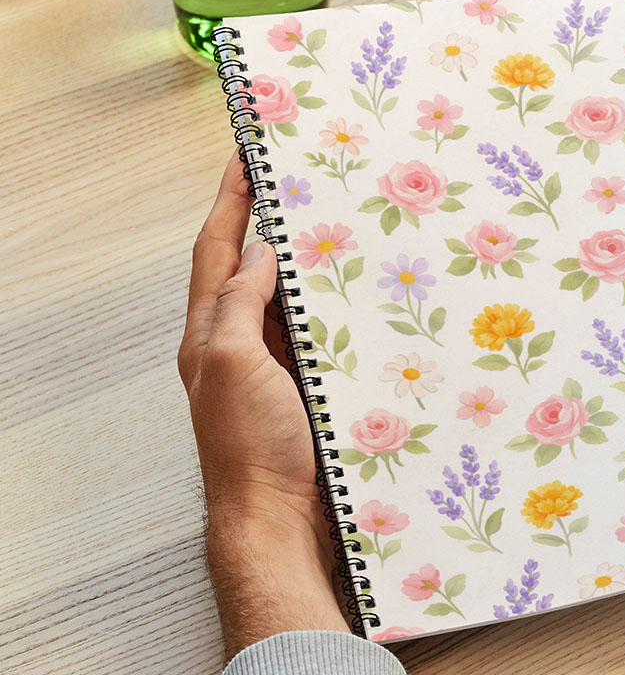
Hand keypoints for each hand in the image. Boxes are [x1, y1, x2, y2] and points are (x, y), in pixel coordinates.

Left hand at [178, 150, 347, 656]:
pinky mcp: (309, 389)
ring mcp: (277, 368)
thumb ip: (239, 305)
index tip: (246, 155)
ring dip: (310, 265)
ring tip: (340, 226)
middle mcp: (241, 345)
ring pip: (292, 301)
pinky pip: (321, 335)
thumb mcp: (231, 363)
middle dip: (272, 222)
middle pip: (253, 269)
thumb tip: (258, 253)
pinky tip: (363, 294)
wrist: (279, 520)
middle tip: (301, 181)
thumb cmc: (249, 446)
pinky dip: (336, 309)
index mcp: (211, 333)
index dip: (230, 201)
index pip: (218, 251)